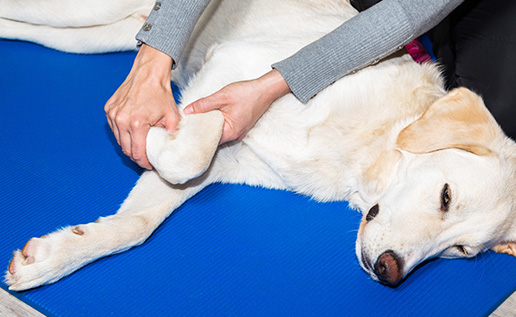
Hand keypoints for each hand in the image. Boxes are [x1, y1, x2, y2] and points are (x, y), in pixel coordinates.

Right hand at [105, 44, 178, 168]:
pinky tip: (134, 133)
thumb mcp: (172, 116)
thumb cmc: (161, 93)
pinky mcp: (109, 109)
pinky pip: (115, 129)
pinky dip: (123, 133)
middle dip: (137, 156)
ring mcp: (113, 114)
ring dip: (129, 145)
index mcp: (136, 124)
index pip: (137, 153)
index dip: (144, 162)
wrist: (148, 73)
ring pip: (119, 140)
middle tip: (146, 157)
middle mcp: (121, 120)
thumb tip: (172, 148)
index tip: (150, 164)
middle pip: (126, 149)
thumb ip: (172, 134)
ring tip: (141, 146)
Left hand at [183, 69, 289, 143]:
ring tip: (196, 120)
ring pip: (219, 132)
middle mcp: (235, 135)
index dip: (196, 134)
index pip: (208, 139)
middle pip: (213, 137)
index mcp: (230, 132)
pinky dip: (217, 124)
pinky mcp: (241, 126)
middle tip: (187, 124)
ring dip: (209, 126)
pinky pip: (225, 128)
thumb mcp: (222, 96)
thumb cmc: (247, 93)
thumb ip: (204, 104)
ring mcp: (239, 131)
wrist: (265, 89)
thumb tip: (188, 110)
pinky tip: (210, 117)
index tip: (185, 130)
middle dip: (201, 131)